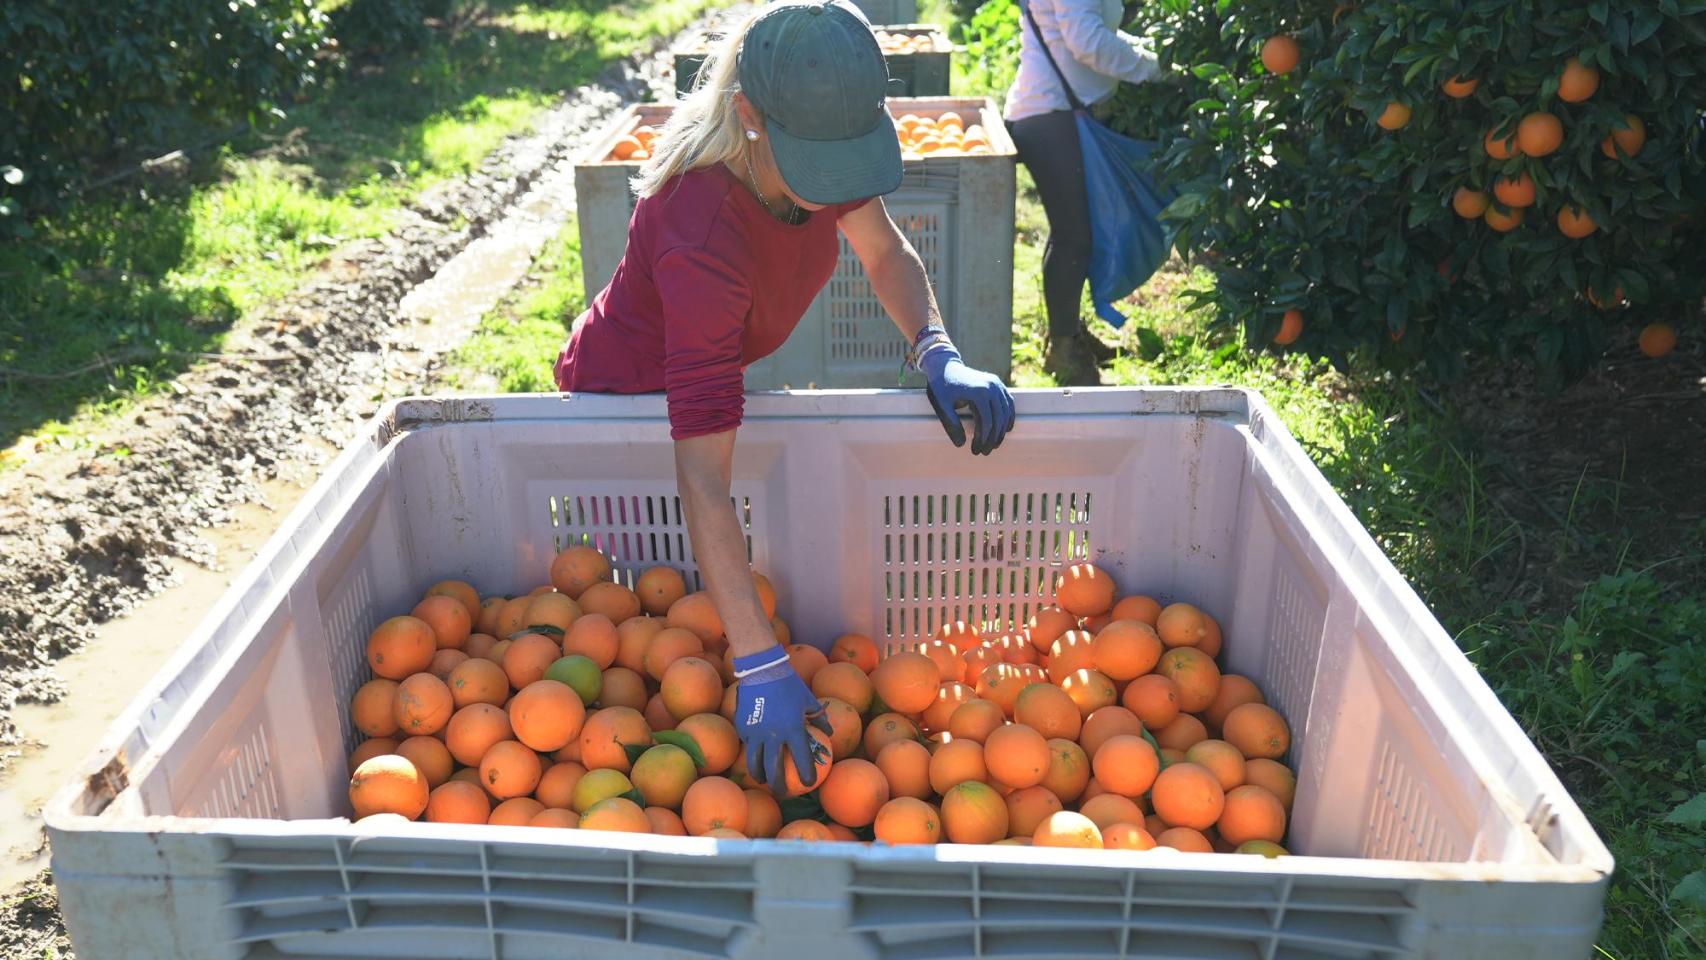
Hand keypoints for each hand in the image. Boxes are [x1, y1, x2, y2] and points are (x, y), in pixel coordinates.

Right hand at [732, 647, 831, 794]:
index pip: (802, 759)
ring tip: (764, 781)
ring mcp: (755, 732)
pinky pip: (747, 744)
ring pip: (754, 762)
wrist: (762, 669)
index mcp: (793, 729)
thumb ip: (819, 718)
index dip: (806, 775)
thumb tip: (829, 733)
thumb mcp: (808, 700)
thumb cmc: (789, 684)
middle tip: (782, 793)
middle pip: (774, 769)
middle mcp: (773, 735)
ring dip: (760, 775)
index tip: (808, 784)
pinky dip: (751, 752)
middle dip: (778, 786)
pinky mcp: (743, 727)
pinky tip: (755, 756)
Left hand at [921, 344, 1015, 454]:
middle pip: (998, 419)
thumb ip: (951, 424)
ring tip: (993, 444)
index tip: (976, 450)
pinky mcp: (998, 383)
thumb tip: (961, 445)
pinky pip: (1008, 403)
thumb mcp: (942, 405)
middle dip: (992, 438)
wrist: (945, 365)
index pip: (987, 422)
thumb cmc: (941, 386)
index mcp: (979, 392)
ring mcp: (997, 384)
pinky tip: (1005, 429)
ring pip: (1006, 412)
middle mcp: (991, 387)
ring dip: (1002, 431)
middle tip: (984, 452)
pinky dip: (1008, 416)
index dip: (982, 439)